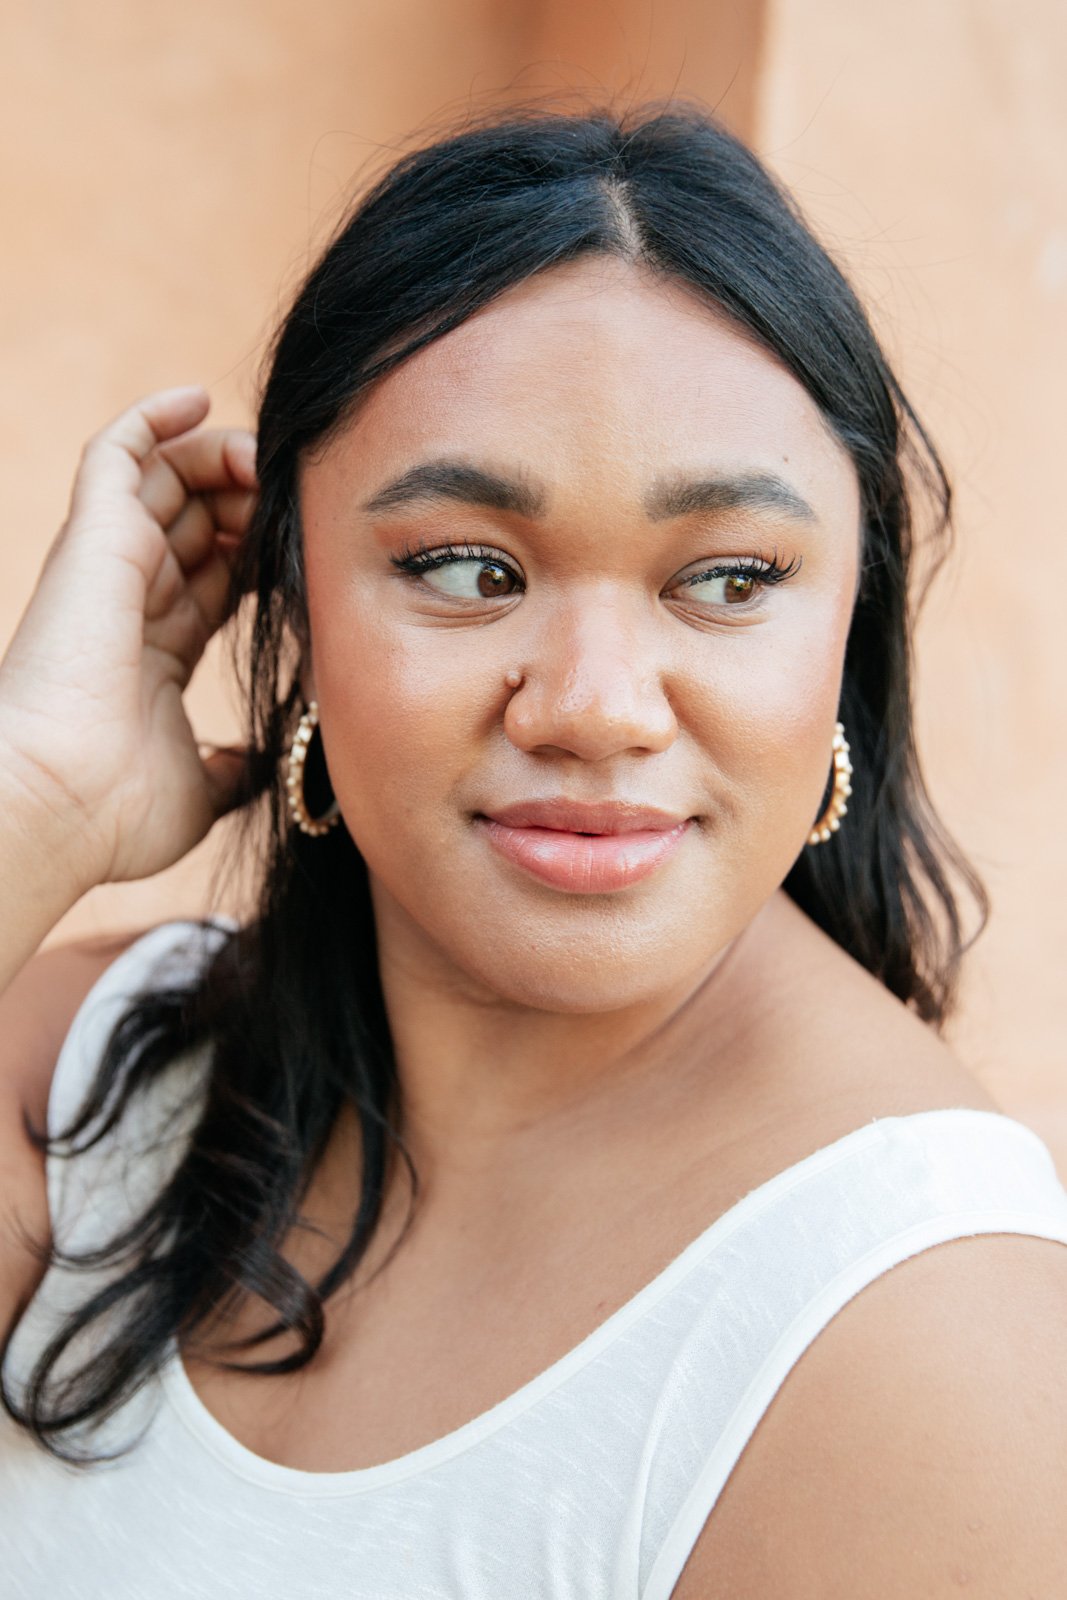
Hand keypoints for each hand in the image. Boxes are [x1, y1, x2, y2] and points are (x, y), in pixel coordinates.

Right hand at [0, 386, 256, 893]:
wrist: (59, 806)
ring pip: (165, 478)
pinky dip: (154, 417)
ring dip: (222, 459)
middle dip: (251, 504)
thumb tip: (258, 763)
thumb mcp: (202, 790)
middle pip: (197, 522)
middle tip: (303, 496)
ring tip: (273, 457)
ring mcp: (108, 567)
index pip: (216, 578)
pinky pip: (116, 451)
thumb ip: (232, 768)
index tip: (311, 549)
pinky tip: (200, 397)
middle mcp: (129, 600)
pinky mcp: (93, 539)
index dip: (261, 555)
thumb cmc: (116, 812)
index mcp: (154, 651)